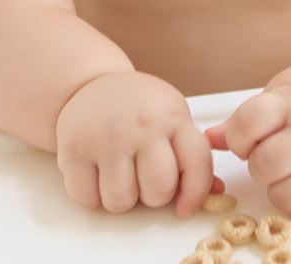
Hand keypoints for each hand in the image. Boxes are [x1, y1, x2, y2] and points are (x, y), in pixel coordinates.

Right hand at [54, 70, 217, 217]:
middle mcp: (140, 125)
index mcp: (171, 117)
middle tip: (142, 180)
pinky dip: (91, 196)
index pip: (196, 163)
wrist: (89, 83)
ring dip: (120, 198)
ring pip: (121, 200)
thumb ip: (191, 155)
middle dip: (152, 197)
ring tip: (118, 175)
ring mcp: (105, 136)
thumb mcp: (171, 119)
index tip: (184, 209)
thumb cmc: (137, 108)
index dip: (195, 194)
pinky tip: (95, 176)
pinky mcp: (73, 148)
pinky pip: (86, 198)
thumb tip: (217, 193)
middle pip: (158, 190)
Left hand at [207, 60, 290, 225]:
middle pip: (264, 165)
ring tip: (288, 174)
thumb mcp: (279, 93)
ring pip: (286, 196)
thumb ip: (246, 119)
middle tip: (270, 158)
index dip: (238, 138)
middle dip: (257, 167)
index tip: (247, 138)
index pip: (247, 125)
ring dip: (277, 190)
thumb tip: (210, 140)